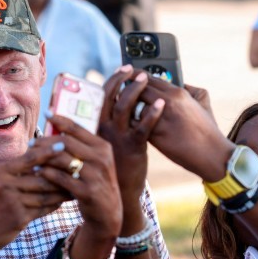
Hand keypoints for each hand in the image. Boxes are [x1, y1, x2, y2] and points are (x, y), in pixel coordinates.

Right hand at [0, 140, 71, 256]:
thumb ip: (16, 169)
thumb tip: (41, 154)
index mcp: (0, 171)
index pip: (30, 157)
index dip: (49, 151)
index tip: (65, 145)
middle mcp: (6, 184)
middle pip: (43, 177)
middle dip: (62, 175)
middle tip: (79, 170)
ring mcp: (13, 201)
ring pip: (46, 194)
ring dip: (62, 191)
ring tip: (75, 187)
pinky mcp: (19, 217)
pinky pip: (43, 209)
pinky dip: (54, 204)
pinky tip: (62, 202)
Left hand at [34, 115, 122, 258]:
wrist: (108, 212)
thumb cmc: (94, 182)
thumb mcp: (94, 161)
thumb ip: (79, 146)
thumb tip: (56, 127)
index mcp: (103, 147)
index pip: (78, 128)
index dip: (60, 120)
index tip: (46, 114)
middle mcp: (101, 158)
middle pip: (66, 142)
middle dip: (45, 141)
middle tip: (30, 143)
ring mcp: (95, 175)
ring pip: (62, 159)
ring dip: (43, 157)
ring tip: (30, 158)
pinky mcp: (87, 191)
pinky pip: (61, 178)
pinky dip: (47, 174)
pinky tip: (37, 172)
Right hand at [99, 65, 163, 202]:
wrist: (121, 189)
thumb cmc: (116, 162)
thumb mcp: (106, 140)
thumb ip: (109, 122)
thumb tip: (119, 101)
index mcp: (95, 125)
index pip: (100, 95)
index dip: (112, 80)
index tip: (123, 69)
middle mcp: (102, 128)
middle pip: (109, 96)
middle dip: (122, 79)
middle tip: (134, 70)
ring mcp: (116, 136)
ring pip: (124, 106)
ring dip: (135, 89)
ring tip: (146, 79)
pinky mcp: (132, 146)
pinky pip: (143, 126)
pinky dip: (152, 112)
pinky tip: (161, 104)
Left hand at [113, 70, 233, 180]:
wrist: (210, 153)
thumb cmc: (207, 129)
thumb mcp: (202, 103)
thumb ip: (190, 89)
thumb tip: (180, 82)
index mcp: (178, 93)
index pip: (150, 78)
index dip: (136, 76)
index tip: (128, 75)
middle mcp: (167, 103)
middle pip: (138, 90)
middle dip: (128, 91)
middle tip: (121, 93)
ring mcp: (159, 119)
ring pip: (134, 106)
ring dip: (127, 107)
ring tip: (123, 108)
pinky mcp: (153, 135)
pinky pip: (134, 124)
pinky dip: (130, 122)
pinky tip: (129, 124)